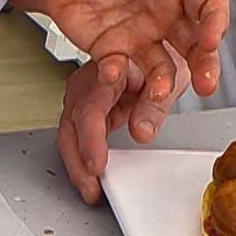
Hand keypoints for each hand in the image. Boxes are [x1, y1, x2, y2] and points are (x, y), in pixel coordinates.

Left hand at [13, 0, 226, 118]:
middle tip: (205, 84)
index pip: (208, 3)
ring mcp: (141, 37)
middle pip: (196, 43)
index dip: (215, 21)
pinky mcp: (115, 53)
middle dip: (204, 64)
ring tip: (158, 96)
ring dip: (163, 83)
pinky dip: (118, 77)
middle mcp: (164, 14)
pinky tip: (112, 74)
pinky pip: (122, 71)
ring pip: (163, 67)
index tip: (212, 39)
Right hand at [58, 47, 190, 202]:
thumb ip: (154, 105)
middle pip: (70, 130)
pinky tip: (91, 179)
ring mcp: (82, 100)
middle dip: (77, 164)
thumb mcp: (166, 79)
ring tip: (90, 189)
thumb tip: (141, 133)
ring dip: (77, 167)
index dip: (91, 143)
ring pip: (69, 138)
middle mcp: (86, 86)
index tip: (97, 167)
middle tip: (91, 190)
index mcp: (104, 72)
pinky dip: (82, 161)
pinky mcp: (85, 114)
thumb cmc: (163, 55)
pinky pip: (77, 140)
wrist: (162, 45)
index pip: (89, 111)